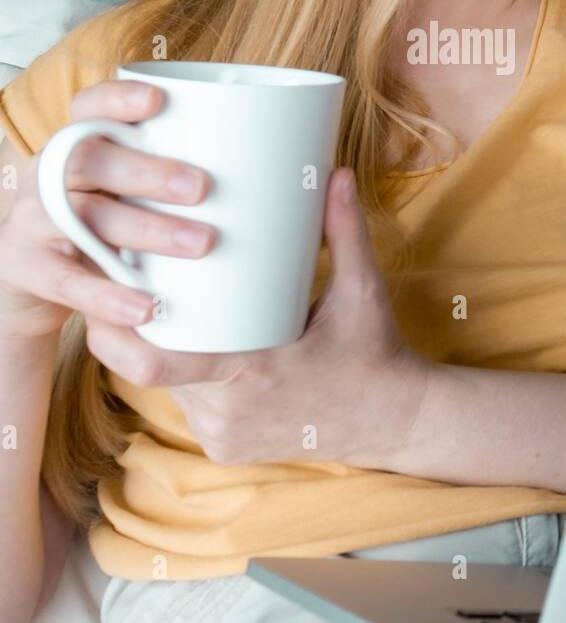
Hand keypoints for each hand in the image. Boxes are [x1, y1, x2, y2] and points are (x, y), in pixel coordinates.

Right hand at [0, 80, 213, 342]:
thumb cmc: (104, 226)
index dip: (117, 100)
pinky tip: (148, 306)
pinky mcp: (29, 269)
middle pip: (91, 161)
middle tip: (203, 187)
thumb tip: (292, 181)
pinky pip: (67, 281)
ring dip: (145, 228)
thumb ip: (179, 180)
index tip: (159, 101)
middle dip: (148, 171)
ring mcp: (34, 221)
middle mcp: (50, 175)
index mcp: (79, 147)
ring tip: (201, 243)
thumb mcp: (128, 194)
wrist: (32, 280)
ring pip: (85, 217)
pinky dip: (108, 295)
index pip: (88, 108)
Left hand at [84, 168, 431, 469]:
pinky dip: (187, 380)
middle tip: (122, 288)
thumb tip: (335, 173)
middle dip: (131, 332)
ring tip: (156, 306)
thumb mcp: (363, 291)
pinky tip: (194, 346)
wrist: (393, 423)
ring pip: (167, 390)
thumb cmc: (375, 353)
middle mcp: (228, 411)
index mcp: (254, 371)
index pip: (159, 364)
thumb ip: (345, 232)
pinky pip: (189, 408)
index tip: (114, 288)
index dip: (119, 333)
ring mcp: (224, 436)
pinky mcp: (225, 449)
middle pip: (150, 371)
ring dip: (159, 353)